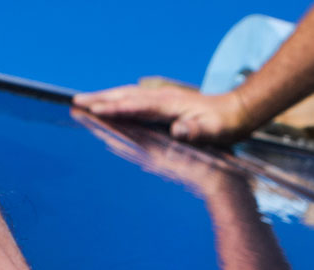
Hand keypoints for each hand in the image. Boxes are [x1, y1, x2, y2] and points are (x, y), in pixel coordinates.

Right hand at [73, 82, 257, 144]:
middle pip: (125, 95)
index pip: (135, 105)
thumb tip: (180, 130)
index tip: (94, 109)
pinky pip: (135, 99)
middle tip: (76, 102)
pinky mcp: (164, 102)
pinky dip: (119, 100)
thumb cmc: (223, 124)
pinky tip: (111, 105)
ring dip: (106, 97)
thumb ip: (195, 131)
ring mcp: (162, 98)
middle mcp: (162, 97)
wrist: (236, 112)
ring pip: (127, 94)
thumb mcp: (212, 130)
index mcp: (168, 104)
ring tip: (85, 101)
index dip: (114, 108)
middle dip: (100, 98)